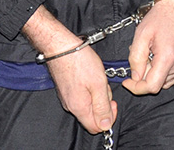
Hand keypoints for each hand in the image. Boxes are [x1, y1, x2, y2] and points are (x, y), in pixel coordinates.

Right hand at [25, 6, 116, 132]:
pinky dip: (89, 89)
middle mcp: (71, 106)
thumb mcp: (98, 83)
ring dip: (97, 95)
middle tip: (104, 86)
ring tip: (97, 79)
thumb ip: (102, 107)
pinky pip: (81, 97)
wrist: (60, 46)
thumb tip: (105, 125)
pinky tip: (90, 76)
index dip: (109, 118)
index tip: (113, 103)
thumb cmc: (79, 60)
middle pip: (92, 116)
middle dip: (103, 103)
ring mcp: (67, 98)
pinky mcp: (65, 90)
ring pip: (88, 105)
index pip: (96, 128)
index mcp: (79, 108)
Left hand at [121, 0, 173, 94]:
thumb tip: (135, 76)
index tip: (127, 81)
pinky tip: (159, 53)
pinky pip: (172, 75)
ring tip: (151, 52)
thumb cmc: (164, 15)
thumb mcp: (142, 33)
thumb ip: (136, 57)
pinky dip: (162, 69)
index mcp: (168, 58)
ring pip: (164, 81)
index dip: (136, 88)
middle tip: (140, 56)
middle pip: (157, 84)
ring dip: (154, 73)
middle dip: (144, 76)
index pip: (151, 87)